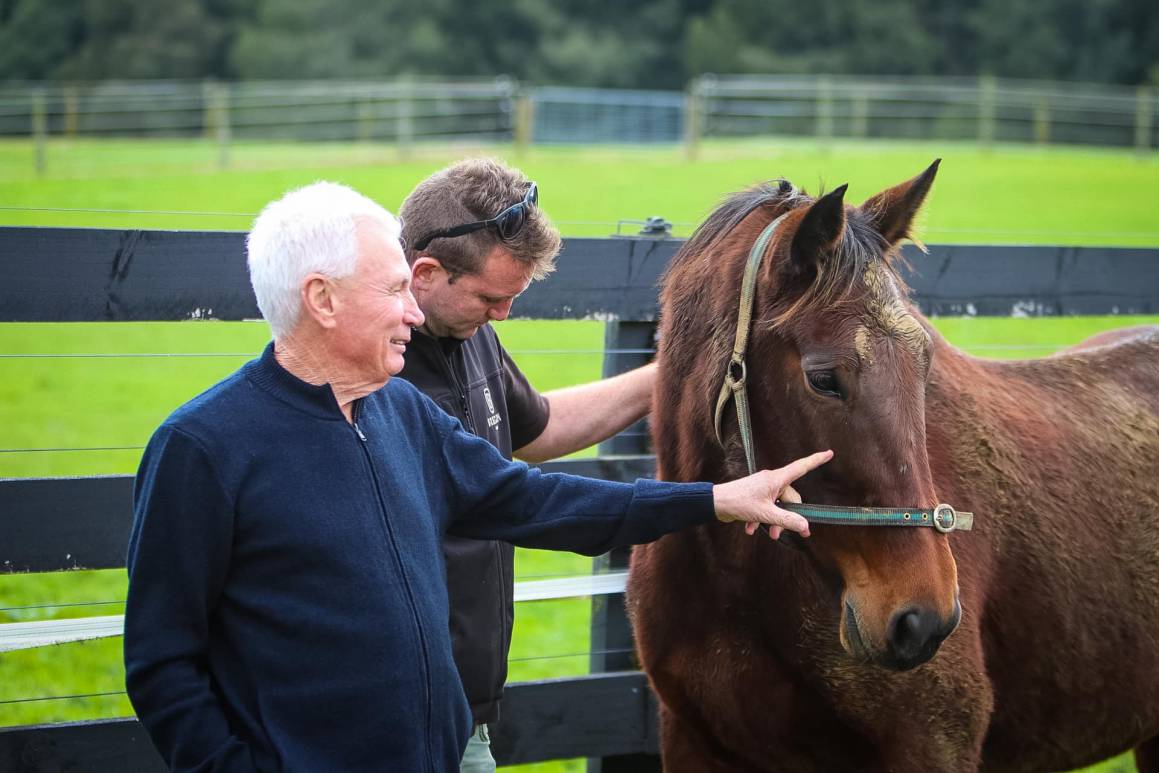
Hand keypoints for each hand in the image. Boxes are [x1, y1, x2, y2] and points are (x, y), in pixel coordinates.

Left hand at [711, 450, 833, 539]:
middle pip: (790, 498)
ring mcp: (762, 487)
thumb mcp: (766, 514)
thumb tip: (805, 527)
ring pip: (777, 505)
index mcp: (776, 479)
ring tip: (768, 535)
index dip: (816, 460)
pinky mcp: (754, 495)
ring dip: (773, 521)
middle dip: (788, 517)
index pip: (801, 467)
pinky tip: (750, 529)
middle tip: (781, 535)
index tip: (830, 453)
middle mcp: (771, 480)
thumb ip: (787, 521)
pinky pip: (765, 507)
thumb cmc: (739, 504)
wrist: (714, 503)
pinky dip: (761, 519)